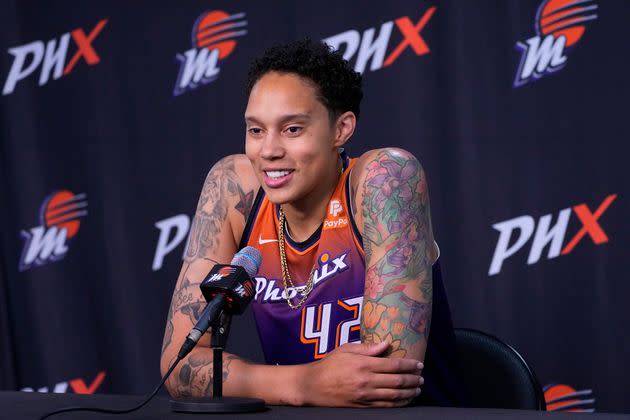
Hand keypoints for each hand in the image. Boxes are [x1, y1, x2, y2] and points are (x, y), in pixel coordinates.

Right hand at [299, 340, 423, 406]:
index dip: (409, 365)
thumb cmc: (329, 364)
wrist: (312, 386)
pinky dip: (398, 404)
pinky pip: (385, 406)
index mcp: (363, 365)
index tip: (419, 364)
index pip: (393, 365)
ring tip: (417, 389)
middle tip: (422, 378)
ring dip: (409, 393)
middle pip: (397, 381)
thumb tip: (386, 344)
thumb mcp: (346, 350)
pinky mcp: (362, 406)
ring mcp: (365, 396)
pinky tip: (405, 400)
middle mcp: (366, 381)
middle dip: (413, 379)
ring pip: (394, 396)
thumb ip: (368, 348)